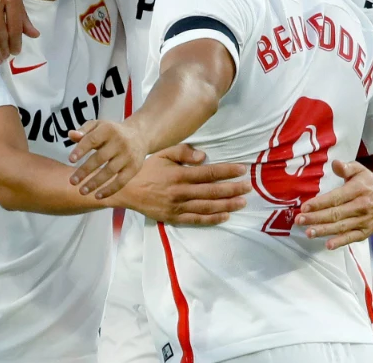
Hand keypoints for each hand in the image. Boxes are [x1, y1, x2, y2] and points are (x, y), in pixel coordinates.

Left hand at [67, 120, 147, 198]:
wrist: (139, 135)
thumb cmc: (112, 132)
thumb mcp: (98, 126)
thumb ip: (84, 131)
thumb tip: (71, 135)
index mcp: (108, 130)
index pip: (92, 140)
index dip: (81, 150)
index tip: (70, 160)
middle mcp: (120, 142)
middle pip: (100, 158)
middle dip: (85, 170)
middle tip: (72, 182)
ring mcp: (128, 156)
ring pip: (110, 171)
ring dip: (95, 183)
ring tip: (82, 191)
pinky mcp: (134, 168)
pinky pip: (121, 181)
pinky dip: (109, 190)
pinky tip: (97, 196)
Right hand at [105, 145, 249, 223]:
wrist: (124, 190)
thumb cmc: (144, 169)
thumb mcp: (161, 154)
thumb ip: (183, 152)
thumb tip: (204, 156)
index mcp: (178, 174)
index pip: (209, 172)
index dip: (227, 171)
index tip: (242, 169)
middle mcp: (180, 192)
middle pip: (212, 191)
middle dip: (233, 188)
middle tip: (248, 187)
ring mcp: (177, 207)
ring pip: (207, 206)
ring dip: (227, 204)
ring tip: (242, 202)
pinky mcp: (174, 218)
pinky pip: (197, 219)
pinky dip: (212, 218)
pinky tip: (225, 216)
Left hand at [296, 160, 372, 249]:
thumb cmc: (370, 182)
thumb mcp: (360, 170)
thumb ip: (346, 168)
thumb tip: (335, 164)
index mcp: (357, 190)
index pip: (335, 198)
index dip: (319, 203)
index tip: (304, 207)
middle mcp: (361, 206)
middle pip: (335, 214)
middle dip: (316, 218)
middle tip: (299, 220)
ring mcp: (365, 220)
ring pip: (342, 227)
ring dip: (324, 231)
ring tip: (308, 233)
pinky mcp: (368, 231)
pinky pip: (353, 237)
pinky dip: (341, 242)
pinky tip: (328, 245)